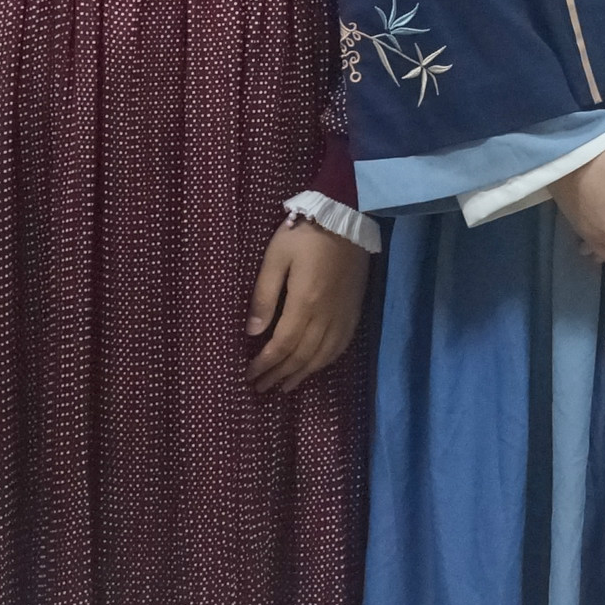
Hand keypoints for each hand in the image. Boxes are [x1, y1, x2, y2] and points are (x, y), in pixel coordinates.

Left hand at [246, 217, 371, 390]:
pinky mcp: (354, 309)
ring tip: (286, 386)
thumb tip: (252, 332)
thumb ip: (264, 295)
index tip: (250, 375)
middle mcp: (326, 315)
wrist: (347, 216)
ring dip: (302, 374)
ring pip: (323, 355)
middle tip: (262, 387)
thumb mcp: (276, 257)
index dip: (264, 364)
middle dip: (279, 374)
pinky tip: (316, 366)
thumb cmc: (305, 234)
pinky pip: (341, 345)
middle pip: (301, 356)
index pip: (282, 345)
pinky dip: (326, 361)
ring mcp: (343, 313)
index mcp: (304, 302)